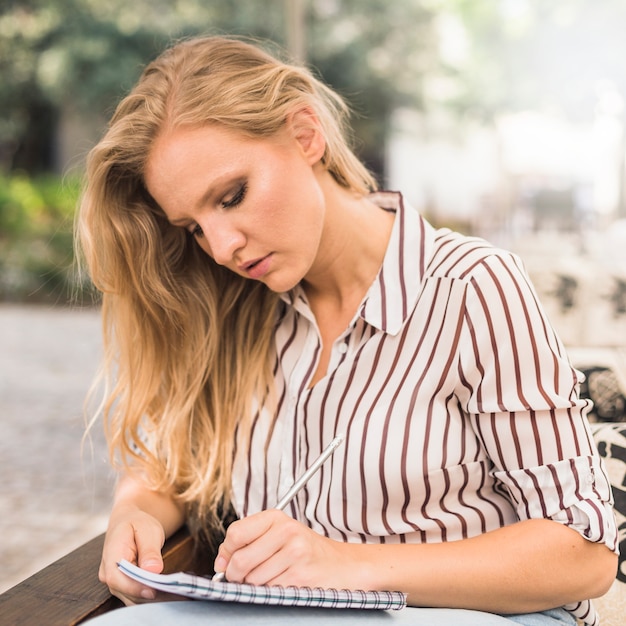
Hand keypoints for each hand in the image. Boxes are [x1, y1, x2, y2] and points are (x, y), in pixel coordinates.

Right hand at [98, 509, 165, 604]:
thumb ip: (150, 550)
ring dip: (149, 597)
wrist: (128, 521)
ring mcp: (113, 581)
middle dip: (146, 594)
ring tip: (170, 592)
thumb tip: (153, 570)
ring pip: (130, 597)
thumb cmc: (137, 523)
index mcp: (111, 554)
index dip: (134, 587)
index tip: (153, 590)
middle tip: (170, 592)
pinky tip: (164, 591)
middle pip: (124, 591)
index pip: (117, 578)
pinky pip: (134, 595)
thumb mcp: (147, 530)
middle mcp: (108, 572)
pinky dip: (148, 595)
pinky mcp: (122, 586)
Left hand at [213, 509, 358, 588]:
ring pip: (253, 580)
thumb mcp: (279, 535)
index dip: (225, 553)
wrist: (342, 565)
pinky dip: (271, 593)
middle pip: (240, 561)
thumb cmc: (306, 552)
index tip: (226, 563)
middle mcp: (286, 531)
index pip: (235, 533)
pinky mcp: (300, 576)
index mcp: (276, 518)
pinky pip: (270, 591)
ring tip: (271, 578)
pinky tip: (283, 584)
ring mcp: (295, 553)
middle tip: (242, 578)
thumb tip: (221, 562)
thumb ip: (249, 541)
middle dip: (236, 576)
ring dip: (256, 587)